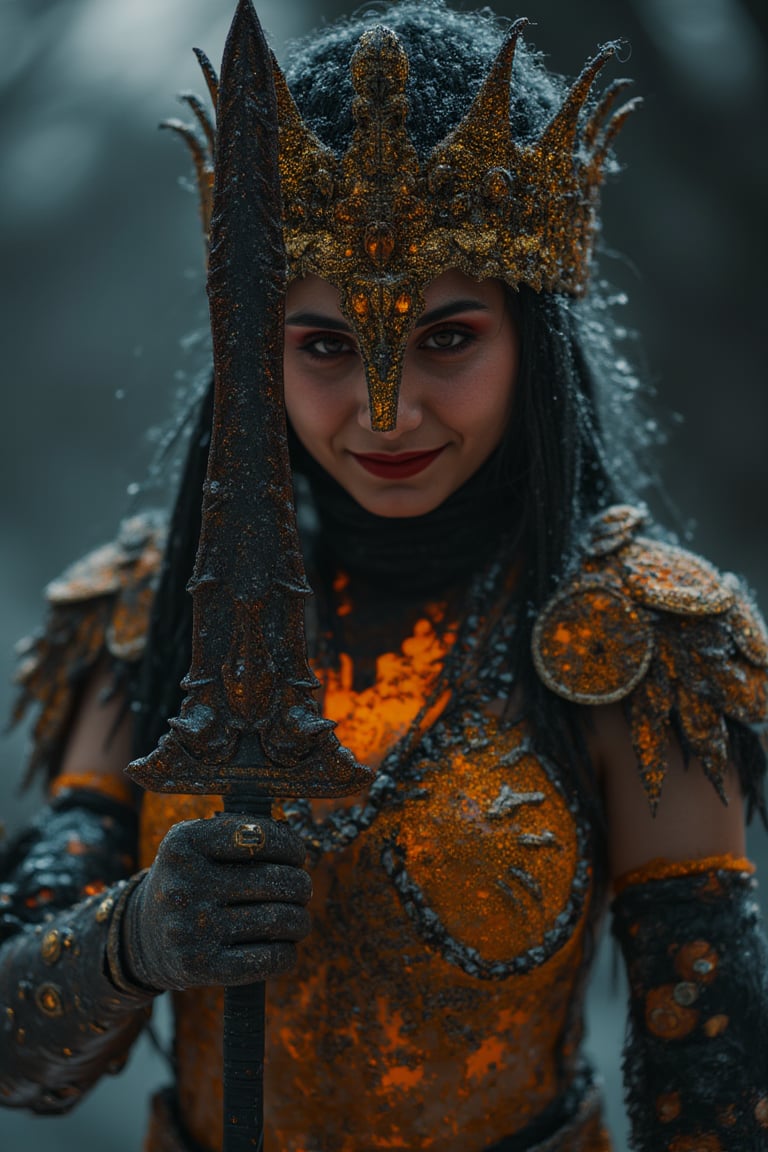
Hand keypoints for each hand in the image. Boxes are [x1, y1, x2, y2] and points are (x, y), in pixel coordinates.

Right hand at [119, 814, 310, 990]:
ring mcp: (190, 928)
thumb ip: (239, 833)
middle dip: (300, 886)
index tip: (296, 856)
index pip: (258, 836)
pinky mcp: (199, 966)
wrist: (141, 934)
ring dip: (300, 920)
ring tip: (298, 918)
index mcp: (184, 844)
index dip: (289, 846)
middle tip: (301, 890)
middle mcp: (184, 884)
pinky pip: (266, 959)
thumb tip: (295, 846)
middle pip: (274, 881)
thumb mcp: (195, 844)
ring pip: (277, 920)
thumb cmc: (189, 880)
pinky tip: (285, 946)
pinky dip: (287, 953)